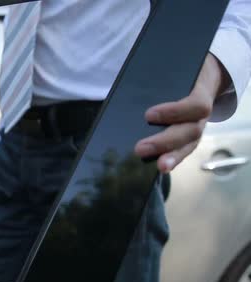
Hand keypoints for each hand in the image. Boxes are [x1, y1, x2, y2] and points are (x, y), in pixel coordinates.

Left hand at [135, 54, 230, 172]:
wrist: (203, 73)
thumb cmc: (182, 70)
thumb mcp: (173, 66)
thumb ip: (156, 74)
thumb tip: (127, 85)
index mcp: (200, 91)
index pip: (195, 105)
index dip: (174, 112)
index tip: (149, 115)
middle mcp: (202, 112)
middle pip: (190, 131)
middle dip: (165, 142)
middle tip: (140, 148)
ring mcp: (198, 125)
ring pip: (189, 144)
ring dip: (172, 157)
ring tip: (159, 167)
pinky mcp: (190, 136)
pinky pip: (184, 149)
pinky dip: (172, 158)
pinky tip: (160, 166)